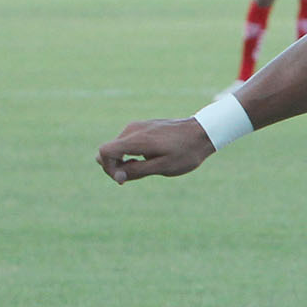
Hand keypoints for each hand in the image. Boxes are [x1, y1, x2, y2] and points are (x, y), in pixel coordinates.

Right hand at [97, 117, 215, 184]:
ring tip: (147, 167)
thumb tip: (117, 176)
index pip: (104, 152)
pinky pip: (126, 143)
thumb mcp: (163, 167)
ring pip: (117, 148)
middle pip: (107, 151)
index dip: (108, 168)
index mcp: (136, 139)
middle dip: (114, 167)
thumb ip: (137, 171)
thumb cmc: (186, 152)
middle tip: (134, 177)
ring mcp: (136, 126)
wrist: (202, 132)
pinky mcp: (142, 127)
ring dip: (124, 161)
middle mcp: (132, 130)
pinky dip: (130, 154)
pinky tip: (148, 159)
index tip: (124, 179)